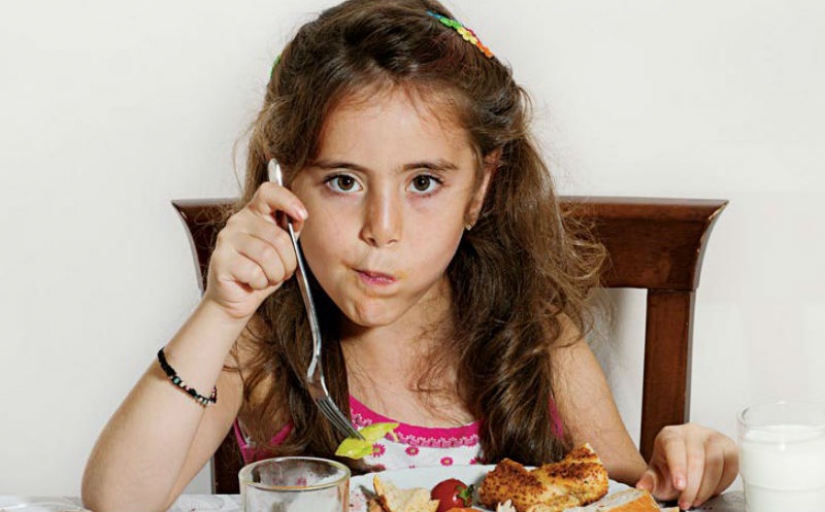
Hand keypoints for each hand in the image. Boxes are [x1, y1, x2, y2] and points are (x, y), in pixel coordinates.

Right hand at [203, 182, 307, 319]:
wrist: (236, 299)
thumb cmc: (259, 273)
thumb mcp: (282, 249)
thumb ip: (289, 231)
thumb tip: (300, 216)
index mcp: (254, 213)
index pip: (269, 192)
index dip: (288, 200)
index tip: (302, 215)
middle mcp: (238, 222)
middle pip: (278, 236)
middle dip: (288, 261)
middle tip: (284, 270)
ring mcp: (226, 240)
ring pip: (267, 255)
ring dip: (276, 274)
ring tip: (269, 277)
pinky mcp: (221, 260)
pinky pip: (254, 272)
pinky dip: (261, 283)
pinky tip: (253, 282)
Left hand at [635, 423, 738, 509]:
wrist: (685, 465)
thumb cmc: (670, 467)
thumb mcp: (656, 476)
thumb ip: (649, 481)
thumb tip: (642, 486)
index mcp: (671, 435)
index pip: (675, 446)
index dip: (678, 467)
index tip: (679, 486)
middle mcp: (692, 432)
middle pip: (697, 457)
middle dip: (693, 486)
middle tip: (686, 502)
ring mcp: (713, 437)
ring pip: (715, 462)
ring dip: (707, 487)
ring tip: (696, 500)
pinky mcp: (729, 448)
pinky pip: (731, 467)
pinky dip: (722, 484)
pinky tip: (710, 492)